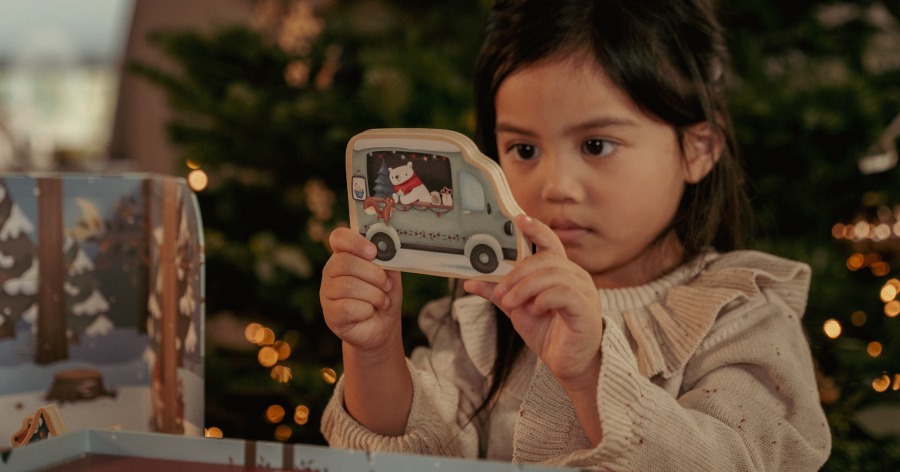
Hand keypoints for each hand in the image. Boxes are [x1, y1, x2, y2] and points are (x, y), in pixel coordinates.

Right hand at [320, 227, 402, 353]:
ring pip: (348, 286)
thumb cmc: (384, 294)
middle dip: (374, 274)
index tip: (373, 252)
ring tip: (382, 301)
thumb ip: (387, 259)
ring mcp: (327, 293)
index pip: (338, 237)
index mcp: (345, 255)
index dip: (355, 242)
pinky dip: (367, 310)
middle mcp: (331, 271)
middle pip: (345, 262)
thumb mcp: (390, 273)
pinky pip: (348, 307)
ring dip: (374, 295)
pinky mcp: (330, 314)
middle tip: (387, 285)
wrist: (382, 326)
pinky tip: (370, 312)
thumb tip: (386, 250)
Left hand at [464, 215, 602, 388]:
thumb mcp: (517, 309)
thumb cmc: (549, 332)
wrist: (568, 364)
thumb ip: (498, 292)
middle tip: (500, 292)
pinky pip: (563, 293)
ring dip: (524, 288)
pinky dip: (542, 299)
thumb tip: (470, 282)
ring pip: (552, 275)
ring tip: (510, 304)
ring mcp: (584, 292)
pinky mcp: (586, 310)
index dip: (536, 229)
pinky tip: (534, 310)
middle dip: (517, 274)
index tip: (518, 219)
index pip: (550, 242)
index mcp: (561, 272)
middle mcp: (576, 277)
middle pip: (545, 259)